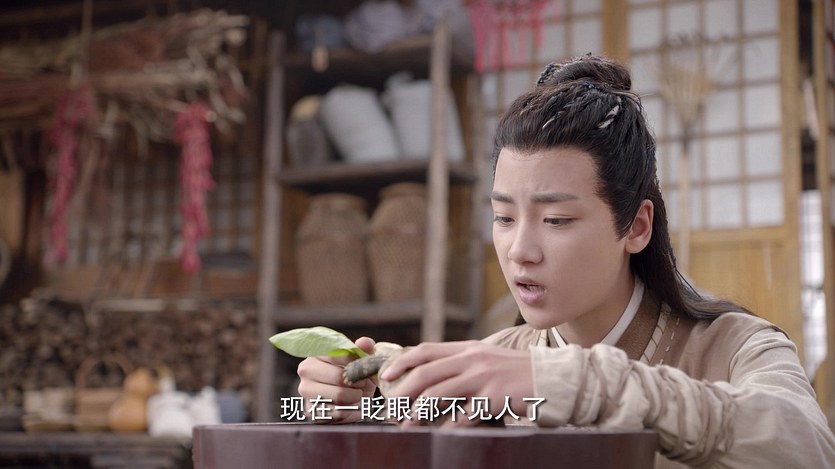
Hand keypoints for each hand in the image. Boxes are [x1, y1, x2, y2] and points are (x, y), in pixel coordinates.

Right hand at [297, 336, 375, 422]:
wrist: (352, 398)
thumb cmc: (356, 375)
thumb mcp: (362, 360)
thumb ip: (365, 348)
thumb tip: (363, 343)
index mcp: (317, 352)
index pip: (338, 355)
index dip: (356, 363)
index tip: (363, 369)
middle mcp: (306, 369)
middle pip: (339, 377)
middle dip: (357, 382)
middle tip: (361, 385)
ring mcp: (305, 390)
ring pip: (338, 395)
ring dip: (354, 397)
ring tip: (356, 395)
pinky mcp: (309, 410)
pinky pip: (337, 412)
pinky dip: (350, 412)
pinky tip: (349, 407)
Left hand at [379, 340, 533, 426]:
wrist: (550, 379)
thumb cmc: (516, 373)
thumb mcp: (487, 359)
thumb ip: (462, 363)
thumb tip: (431, 374)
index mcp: (467, 348)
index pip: (426, 350)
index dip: (403, 361)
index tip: (387, 374)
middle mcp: (472, 359)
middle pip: (426, 373)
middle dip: (403, 391)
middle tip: (391, 407)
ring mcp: (482, 377)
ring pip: (439, 393)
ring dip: (419, 411)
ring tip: (407, 424)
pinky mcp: (494, 397)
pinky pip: (463, 414)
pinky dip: (448, 425)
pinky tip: (440, 433)